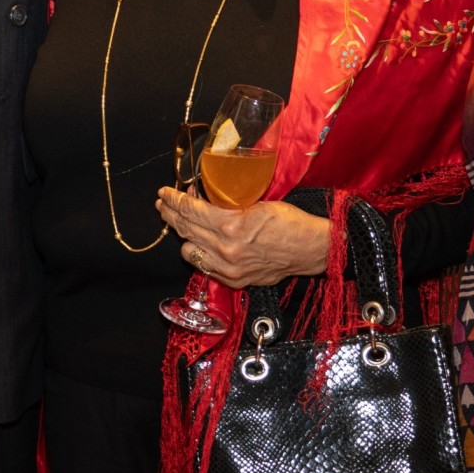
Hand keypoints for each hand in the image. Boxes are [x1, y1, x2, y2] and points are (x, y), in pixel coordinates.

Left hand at [156, 188, 330, 289]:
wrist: (311, 249)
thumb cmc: (289, 221)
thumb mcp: (256, 202)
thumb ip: (227, 203)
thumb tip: (202, 196)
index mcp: (231, 225)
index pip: (190, 210)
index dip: (173, 200)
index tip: (164, 193)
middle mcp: (226, 249)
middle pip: (185, 229)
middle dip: (170, 214)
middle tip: (162, 204)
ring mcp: (229, 268)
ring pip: (190, 250)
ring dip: (183, 235)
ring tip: (181, 223)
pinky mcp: (235, 280)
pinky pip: (204, 267)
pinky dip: (199, 254)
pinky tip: (198, 244)